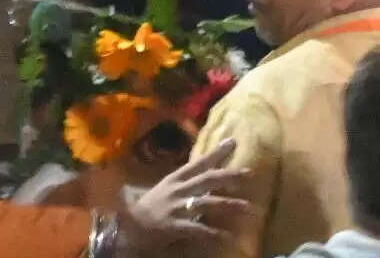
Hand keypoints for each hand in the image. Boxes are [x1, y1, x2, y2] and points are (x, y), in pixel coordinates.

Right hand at [120, 139, 251, 255]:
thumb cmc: (149, 208)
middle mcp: (177, 190)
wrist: (129, 228)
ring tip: (248, 208)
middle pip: (207, 179)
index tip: (233, 142)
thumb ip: (185, 183)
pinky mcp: (175, 227)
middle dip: (229, 175)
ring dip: (230, 205)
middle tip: (250, 173)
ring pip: (207, 203)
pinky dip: (215, 234)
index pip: (198, 163)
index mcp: (175, 179)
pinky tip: (229, 237)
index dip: (216, 153)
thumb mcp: (166, 190)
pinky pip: (199, 230)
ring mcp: (176, 208)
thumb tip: (208, 175)